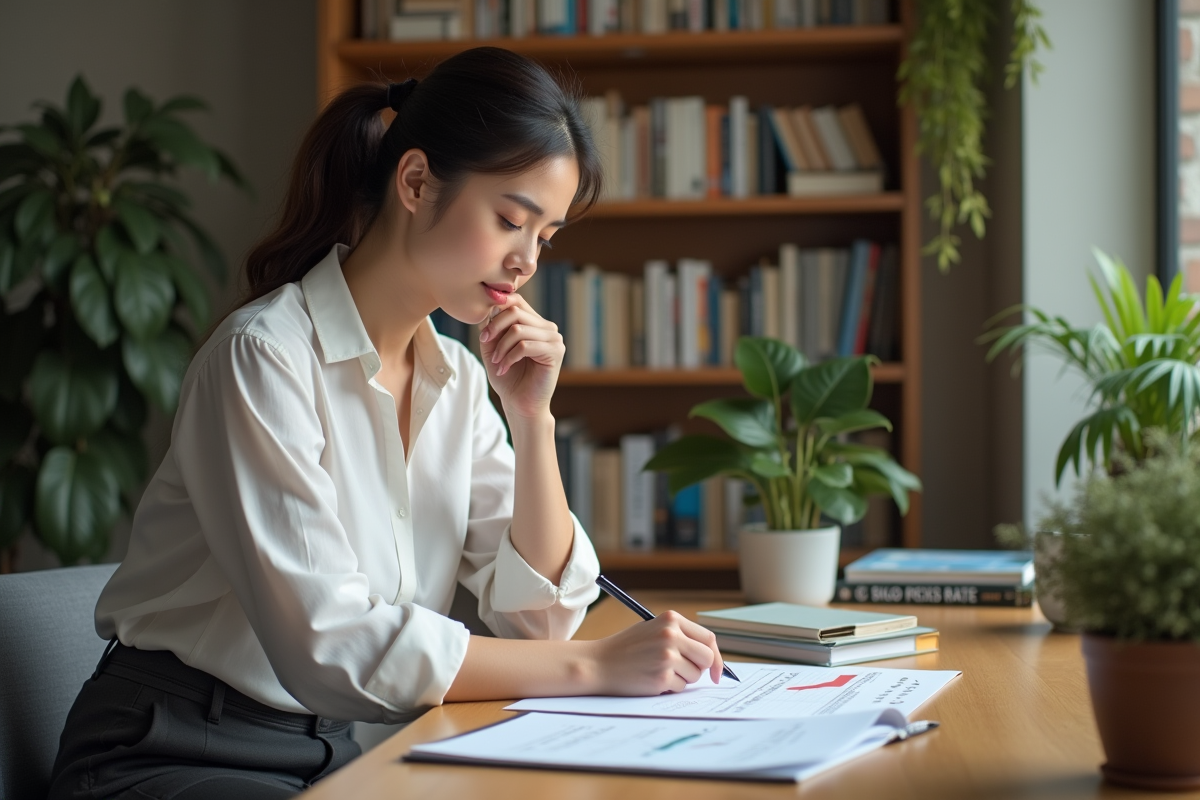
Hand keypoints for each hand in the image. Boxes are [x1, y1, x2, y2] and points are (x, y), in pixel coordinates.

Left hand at [477, 293, 563, 419]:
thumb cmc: (508, 377)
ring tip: (496, 362)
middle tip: (485, 344)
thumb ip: (492, 326)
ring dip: (501, 347)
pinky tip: (504, 369)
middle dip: (495, 328)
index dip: (497, 308)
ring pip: (518, 329)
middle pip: (515, 311)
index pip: (516, 301)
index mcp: (535, 323)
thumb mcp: (493, 347)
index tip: (484, 333)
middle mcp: (547, 328)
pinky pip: (525, 346)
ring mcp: (554, 338)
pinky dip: (509, 357)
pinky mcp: (555, 352)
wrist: (520, 404)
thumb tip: (491, 305)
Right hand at [585, 610, 723, 695]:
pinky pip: (680, 687)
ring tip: (659, 671)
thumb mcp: (653, 629)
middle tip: (685, 672)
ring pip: (695, 675)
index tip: (717, 671)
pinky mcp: (661, 677)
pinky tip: (651, 679)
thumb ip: (680, 636)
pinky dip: (669, 688)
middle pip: (707, 658)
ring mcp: (667, 656)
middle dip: (701, 669)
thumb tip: (711, 657)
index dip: (716, 656)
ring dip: (682, 679)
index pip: (708, 638)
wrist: (598, 663)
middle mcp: (671, 635)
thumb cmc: (626, 648)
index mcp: (671, 619)